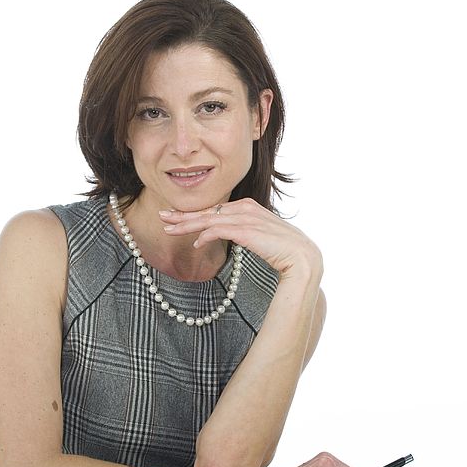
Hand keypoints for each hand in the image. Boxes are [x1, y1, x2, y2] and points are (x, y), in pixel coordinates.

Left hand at [159, 198, 322, 281]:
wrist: (303, 259)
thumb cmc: (285, 253)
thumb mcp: (261, 239)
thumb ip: (245, 234)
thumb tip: (231, 238)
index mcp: (249, 207)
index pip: (215, 210)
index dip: (194, 215)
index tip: (177, 220)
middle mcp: (245, 208)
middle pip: (208, 211)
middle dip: (183, 215)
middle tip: (163, 218)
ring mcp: (246, 218)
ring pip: (208, 219)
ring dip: (186, 224)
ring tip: (168, 229)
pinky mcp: (246, 230)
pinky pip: (217, 230)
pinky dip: (204, 235)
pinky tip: (194, 244)